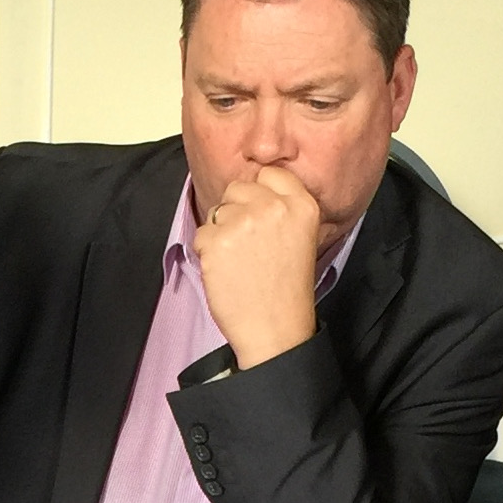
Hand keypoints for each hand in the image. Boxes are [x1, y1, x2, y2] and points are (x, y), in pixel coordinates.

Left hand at [189, 166, 323, 368]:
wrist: (274, 329)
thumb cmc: (285, 290)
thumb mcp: (301, 237)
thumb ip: (282, 208)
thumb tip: (250, 190)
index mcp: (301, 205)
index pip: (269, 173)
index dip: (257, 193)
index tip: (258, 216)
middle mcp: (274, 207)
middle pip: (237, 188)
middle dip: (235, 212)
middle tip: (247, 247)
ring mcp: (244, 222)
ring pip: (216, 211)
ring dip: (220, 234)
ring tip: (239, 263)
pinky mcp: (217, 240)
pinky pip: (200, 234)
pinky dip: (206, 253)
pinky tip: (226, 272)